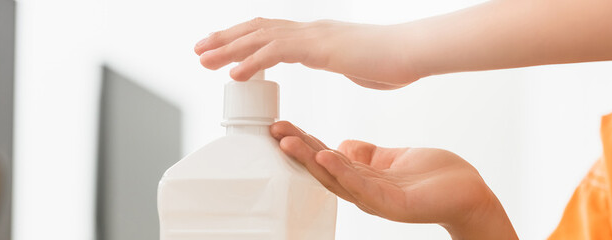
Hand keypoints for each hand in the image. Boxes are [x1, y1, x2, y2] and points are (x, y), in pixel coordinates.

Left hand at [194, 18, 420, 89]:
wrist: (414, 52)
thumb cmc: (392, 61)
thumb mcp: (357, 62)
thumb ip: (342, 62)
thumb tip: (341, 64)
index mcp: (315, 36)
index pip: (270, 31)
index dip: (242, 38)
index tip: (221, 48)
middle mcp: (309, 31)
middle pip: (257, 30)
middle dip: (224, 39)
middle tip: (198, 50)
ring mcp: (314, 37)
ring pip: (260, 38)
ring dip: (229, 49)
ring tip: (204, 60)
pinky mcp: (321, 49)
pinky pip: (279, 53)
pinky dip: (253, 62)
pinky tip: (234, 74)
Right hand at [270, 121, 516, 239]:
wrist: (469, 194)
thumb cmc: (435, 177)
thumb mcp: (393, 158)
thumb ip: (367, 154)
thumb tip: (341, 144)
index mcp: (362, 177)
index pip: (325, 156)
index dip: (302, 142)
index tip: (281, 126)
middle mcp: (363, 190)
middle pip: (323, 168)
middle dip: (297, 150)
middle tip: (273, 131)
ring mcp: (376, 199)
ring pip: (335, 177)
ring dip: (310, 159)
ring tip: (289, 142)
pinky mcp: (392, 203)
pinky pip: (362, 186)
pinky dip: (341, 171)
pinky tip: (326, 155)